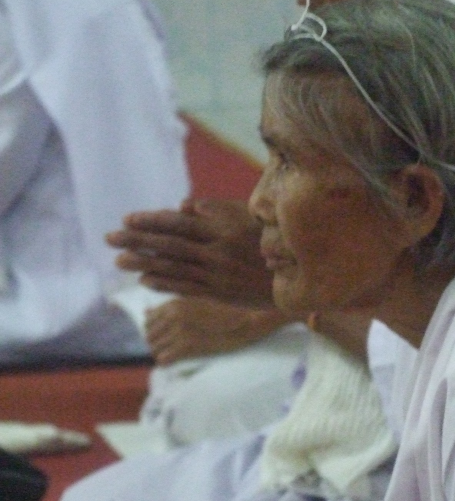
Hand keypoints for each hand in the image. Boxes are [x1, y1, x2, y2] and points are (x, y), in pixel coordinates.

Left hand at [106, 198, 273, 306]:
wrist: (298, 281)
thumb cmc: (275, 243)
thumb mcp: (251, 219)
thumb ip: (218, 211)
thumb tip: (183, 206)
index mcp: (224, 230)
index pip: (180, 223)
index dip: (152, 221)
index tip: (128, 218)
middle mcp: (217, 252)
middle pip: (170, 245)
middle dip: (137, 241)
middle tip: (110, 238)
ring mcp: (217, 275)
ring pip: (174, 268)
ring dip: (143, 264)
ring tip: (119, 260)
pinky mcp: (220, 294)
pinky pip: (187, 288)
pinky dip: (164, 284)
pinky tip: (145, 280)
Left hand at [145, 297, 290, 364]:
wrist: (247, 320)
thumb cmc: (226, 309)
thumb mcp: (196, 301)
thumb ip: (171, 306)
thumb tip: (146, 312)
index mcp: (175, 302)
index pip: (148, 319)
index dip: (154, 329)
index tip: (163, 335)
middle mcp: (174, 315)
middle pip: (149, 335)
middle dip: (156, 342)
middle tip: (168, 347)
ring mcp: (180, 331)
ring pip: (155, 348)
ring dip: (162, 352)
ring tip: (173, 354)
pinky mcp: (188, 347)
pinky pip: (164, 359)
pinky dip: (167, 362)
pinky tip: (176, 361)